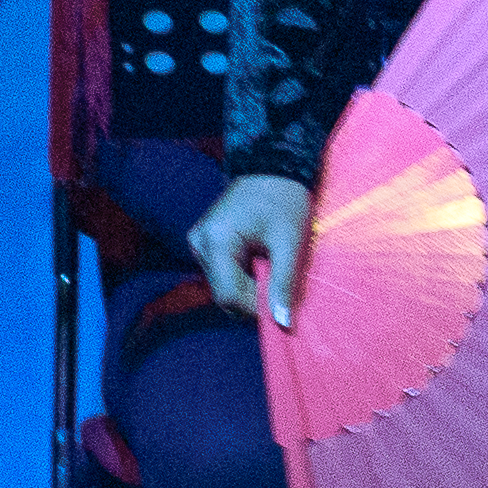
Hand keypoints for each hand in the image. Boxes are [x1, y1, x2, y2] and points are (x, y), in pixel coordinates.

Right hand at [192, 172, 312, 328]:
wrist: (273, 165)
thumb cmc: (285, 199)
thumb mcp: (290, 242)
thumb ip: (284, 283)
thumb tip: (282, 323)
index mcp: (215, 241)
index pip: (228, 295)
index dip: (255, 308)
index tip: (280, 306)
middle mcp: (199, 243)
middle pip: (223, 293)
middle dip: (252, 297)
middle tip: (279, 286)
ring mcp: (198, 242)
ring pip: (223, 285)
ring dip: (248, 286)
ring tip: (271, 268)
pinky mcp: (204, 241)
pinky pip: (222, 272)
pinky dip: (242, 275)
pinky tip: (260, 262)